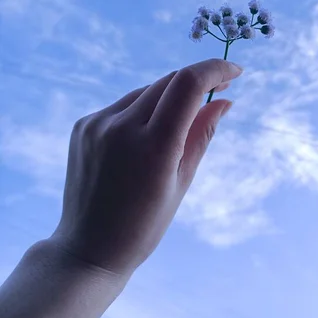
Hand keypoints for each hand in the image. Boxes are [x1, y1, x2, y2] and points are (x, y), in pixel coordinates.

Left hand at [50, 58, 242, 276]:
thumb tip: (224, 100)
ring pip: (146, 91)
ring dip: (169, 97)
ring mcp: (97, 123)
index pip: (187, 84)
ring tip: (176, 126)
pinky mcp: (83, 125)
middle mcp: (121, 126)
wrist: (88, 248)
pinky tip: (144, 135)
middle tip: (218, 90)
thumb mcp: (183, 182)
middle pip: (169, 82)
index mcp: (153, 146)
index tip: (234, 70)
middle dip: (196, 82)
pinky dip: (142, 110)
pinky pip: (123, 104)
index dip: (214, 69)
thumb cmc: (145, 224)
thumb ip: (202, 134)